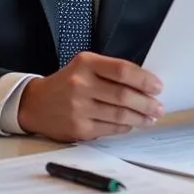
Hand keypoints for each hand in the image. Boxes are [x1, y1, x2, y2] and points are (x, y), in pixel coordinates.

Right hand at [17, 52, 163, 141]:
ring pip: (119, 115)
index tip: (158, 86)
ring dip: (140, 118)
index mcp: (86, 64)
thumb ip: (111, 72)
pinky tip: (131, 124)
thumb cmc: (68, 82)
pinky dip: (124, 127)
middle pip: (123, 96)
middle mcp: (81, 85)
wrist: (34, 103)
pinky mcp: (77, 129)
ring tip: (151, 117)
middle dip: (147, 103)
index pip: (122, 71)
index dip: (144, 80)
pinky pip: (109, 129)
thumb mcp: (85, 66)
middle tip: (158, 107)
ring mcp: (78, 108)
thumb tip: (145, 84)